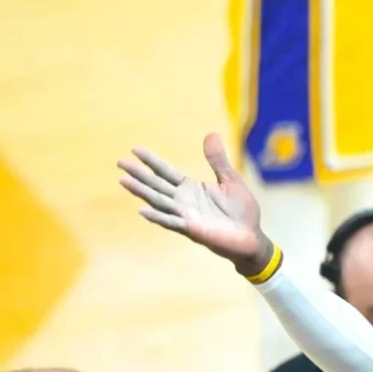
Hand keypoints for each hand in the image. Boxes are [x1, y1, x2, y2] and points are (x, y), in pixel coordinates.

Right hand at [117, 134, 271, 275]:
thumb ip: (218, 160)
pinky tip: (142, 210)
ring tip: (124, 180)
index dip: (152, 161)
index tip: (135, 149)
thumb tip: (211, 134)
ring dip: (142, 192)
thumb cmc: (241, 210)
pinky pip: (172, 222)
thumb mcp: (230, 179)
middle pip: (157, 185)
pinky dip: (157, 216)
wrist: (252, 237)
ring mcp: (186, 216)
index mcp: (191, 188)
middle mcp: (184, 201)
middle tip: (120, 162)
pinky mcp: (192, 230)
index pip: (166, 172)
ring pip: (159, 201)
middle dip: (139, 174)